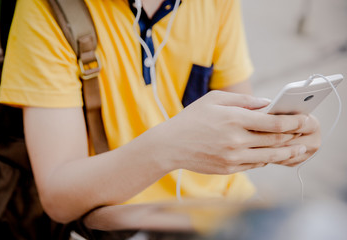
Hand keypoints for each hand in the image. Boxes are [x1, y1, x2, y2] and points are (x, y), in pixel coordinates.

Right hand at [155, 91, 311, 173]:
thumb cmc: (192, 118)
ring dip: (286, 152)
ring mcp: (233, 157)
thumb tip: (266, 104)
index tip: (304, 118)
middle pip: (275, 140)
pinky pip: (255, 165)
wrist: (171, 145)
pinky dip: (266, 159)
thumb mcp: (214, 99)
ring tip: (298, 149)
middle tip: (305, 132)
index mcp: (234, 118)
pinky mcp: (229, 169)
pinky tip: (272, 154)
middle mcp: (236, 140)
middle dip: (293, 136)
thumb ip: (243, 100)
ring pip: (269, 156)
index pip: (274, 123)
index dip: (293, 121)